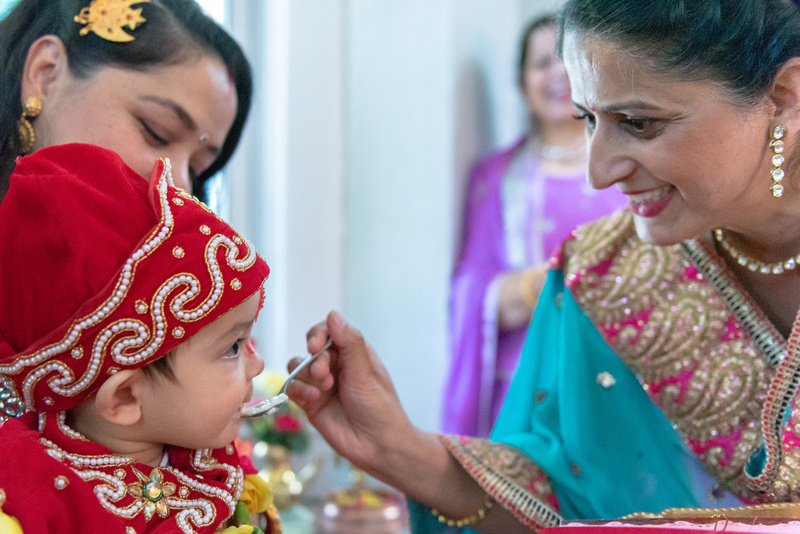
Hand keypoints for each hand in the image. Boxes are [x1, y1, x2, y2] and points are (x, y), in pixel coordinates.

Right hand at [285, 311, 414, 477]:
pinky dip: (299, 389)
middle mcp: (336, 364)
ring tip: (323, 387)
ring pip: (298, 366)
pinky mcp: (311, 402)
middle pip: (312, 347)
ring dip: (307, 374)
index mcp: (354, 352)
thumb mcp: (365, 372)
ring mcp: (321, 383)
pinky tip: (313, 398)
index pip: (330, 330)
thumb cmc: (379, 408)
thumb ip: (349, 343)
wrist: (377, 446)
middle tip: (324, 373)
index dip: (319, 333)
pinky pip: (293, 387)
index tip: (316, 345)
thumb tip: (332, 315)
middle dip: (314, 357)